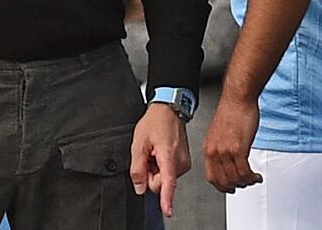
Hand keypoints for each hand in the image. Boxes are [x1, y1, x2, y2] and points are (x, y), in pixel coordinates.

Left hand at [129, 103, 190, 218]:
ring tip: (154, 151)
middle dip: (150, 174)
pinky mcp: (184, 163)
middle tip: (147, 156)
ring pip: (164, 179)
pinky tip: (159, 153)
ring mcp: (184, 163)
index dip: (166, 199)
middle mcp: (180, 162)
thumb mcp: (139, 143)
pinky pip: (169, 173)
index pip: (168, 183)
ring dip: (156, 169)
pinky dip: (162, 166)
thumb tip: (139, 187)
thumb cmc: (156, 122)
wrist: (169, 110)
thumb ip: (137, 167)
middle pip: (161, 183)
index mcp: (169, 156)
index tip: (167, 211)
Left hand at [203, 94, 262, 192]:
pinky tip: (256, 175)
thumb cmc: (231, 111)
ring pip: (235, 179)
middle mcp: (214, 151)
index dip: (222, 186)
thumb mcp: (218, 134)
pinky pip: (244, 172)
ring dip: (247, 182)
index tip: (230, 188)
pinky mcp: (238, 149)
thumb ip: (220, 149)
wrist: (237, 98)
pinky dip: (252, 177)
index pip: (211, 176)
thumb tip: (226, 163)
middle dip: (237, 186)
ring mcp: (225, 151)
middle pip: (224, 181)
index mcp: (208, 148)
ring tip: (253, 179)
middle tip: (245, 184)